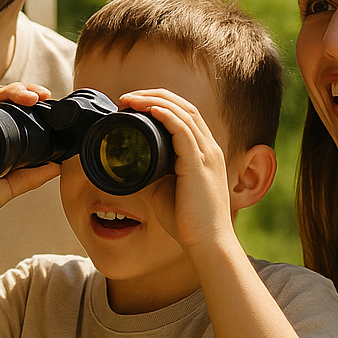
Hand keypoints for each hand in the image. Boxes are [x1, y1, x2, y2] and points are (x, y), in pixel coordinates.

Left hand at [116, 88, 232, 250]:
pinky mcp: (199, 163)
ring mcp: (207, 153)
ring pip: (183, 111)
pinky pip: (183, 129)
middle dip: (154, 95)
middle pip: (184, 105)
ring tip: (130, 100)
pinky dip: (165, 114)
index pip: (186, 114)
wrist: (208, 243)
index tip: (134, 105)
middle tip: (127, 97)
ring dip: (154, 100)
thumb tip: (129, 165)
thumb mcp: (165, 189)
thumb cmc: (188, 221)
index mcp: (204, 152)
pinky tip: (149, 109)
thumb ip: (152, 174)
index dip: (160, 103)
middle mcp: (210, 148)